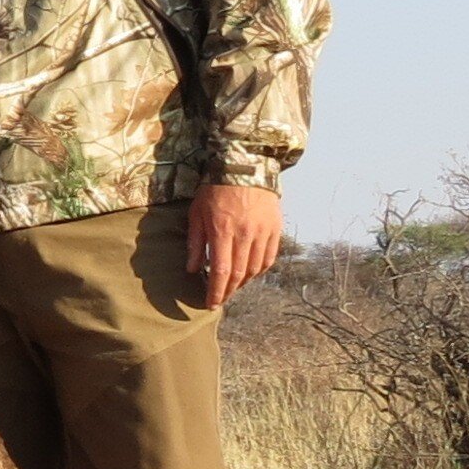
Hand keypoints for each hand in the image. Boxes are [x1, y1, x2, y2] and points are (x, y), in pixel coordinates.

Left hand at [186, 184, 283, 309]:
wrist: (244, 165)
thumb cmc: (215, 189)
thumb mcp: (197, 213)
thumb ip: (196, 242)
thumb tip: (192, 269)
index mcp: (223, 231)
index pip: (221, 272)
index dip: (216, 291)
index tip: (210, 303)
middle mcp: (245, 234)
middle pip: (239, 274)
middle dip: (229, 291)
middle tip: (220, 300)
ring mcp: (263, 231)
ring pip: (256, 268)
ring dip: (244, 283)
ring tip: (233, 287)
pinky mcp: (275, 228)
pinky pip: (270, 257)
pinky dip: (260, 270)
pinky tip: (251, 273)